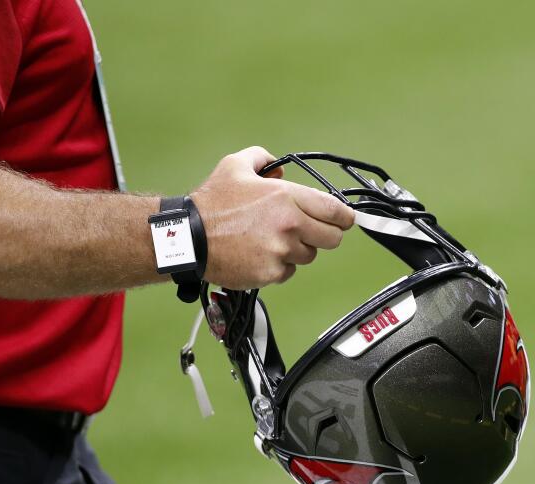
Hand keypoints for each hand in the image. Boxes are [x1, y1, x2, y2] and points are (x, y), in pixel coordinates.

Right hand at [188, 146, 355, 288]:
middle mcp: (289, 225)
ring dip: (298, 249)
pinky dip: (280, 266)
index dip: (344, 217)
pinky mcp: (271, 273)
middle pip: (332, 238)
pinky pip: (289, 271)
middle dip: (324, 234)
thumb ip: (262, 158)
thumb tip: (278, 168)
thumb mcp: (235, 165)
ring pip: (309, 255)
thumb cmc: (211, 203)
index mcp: (286, 198)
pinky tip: (260, 254)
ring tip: (273, 240)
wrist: (189, 238)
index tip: (345, 219)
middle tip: (310, 231)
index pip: (336, 211)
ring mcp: (282, 252)